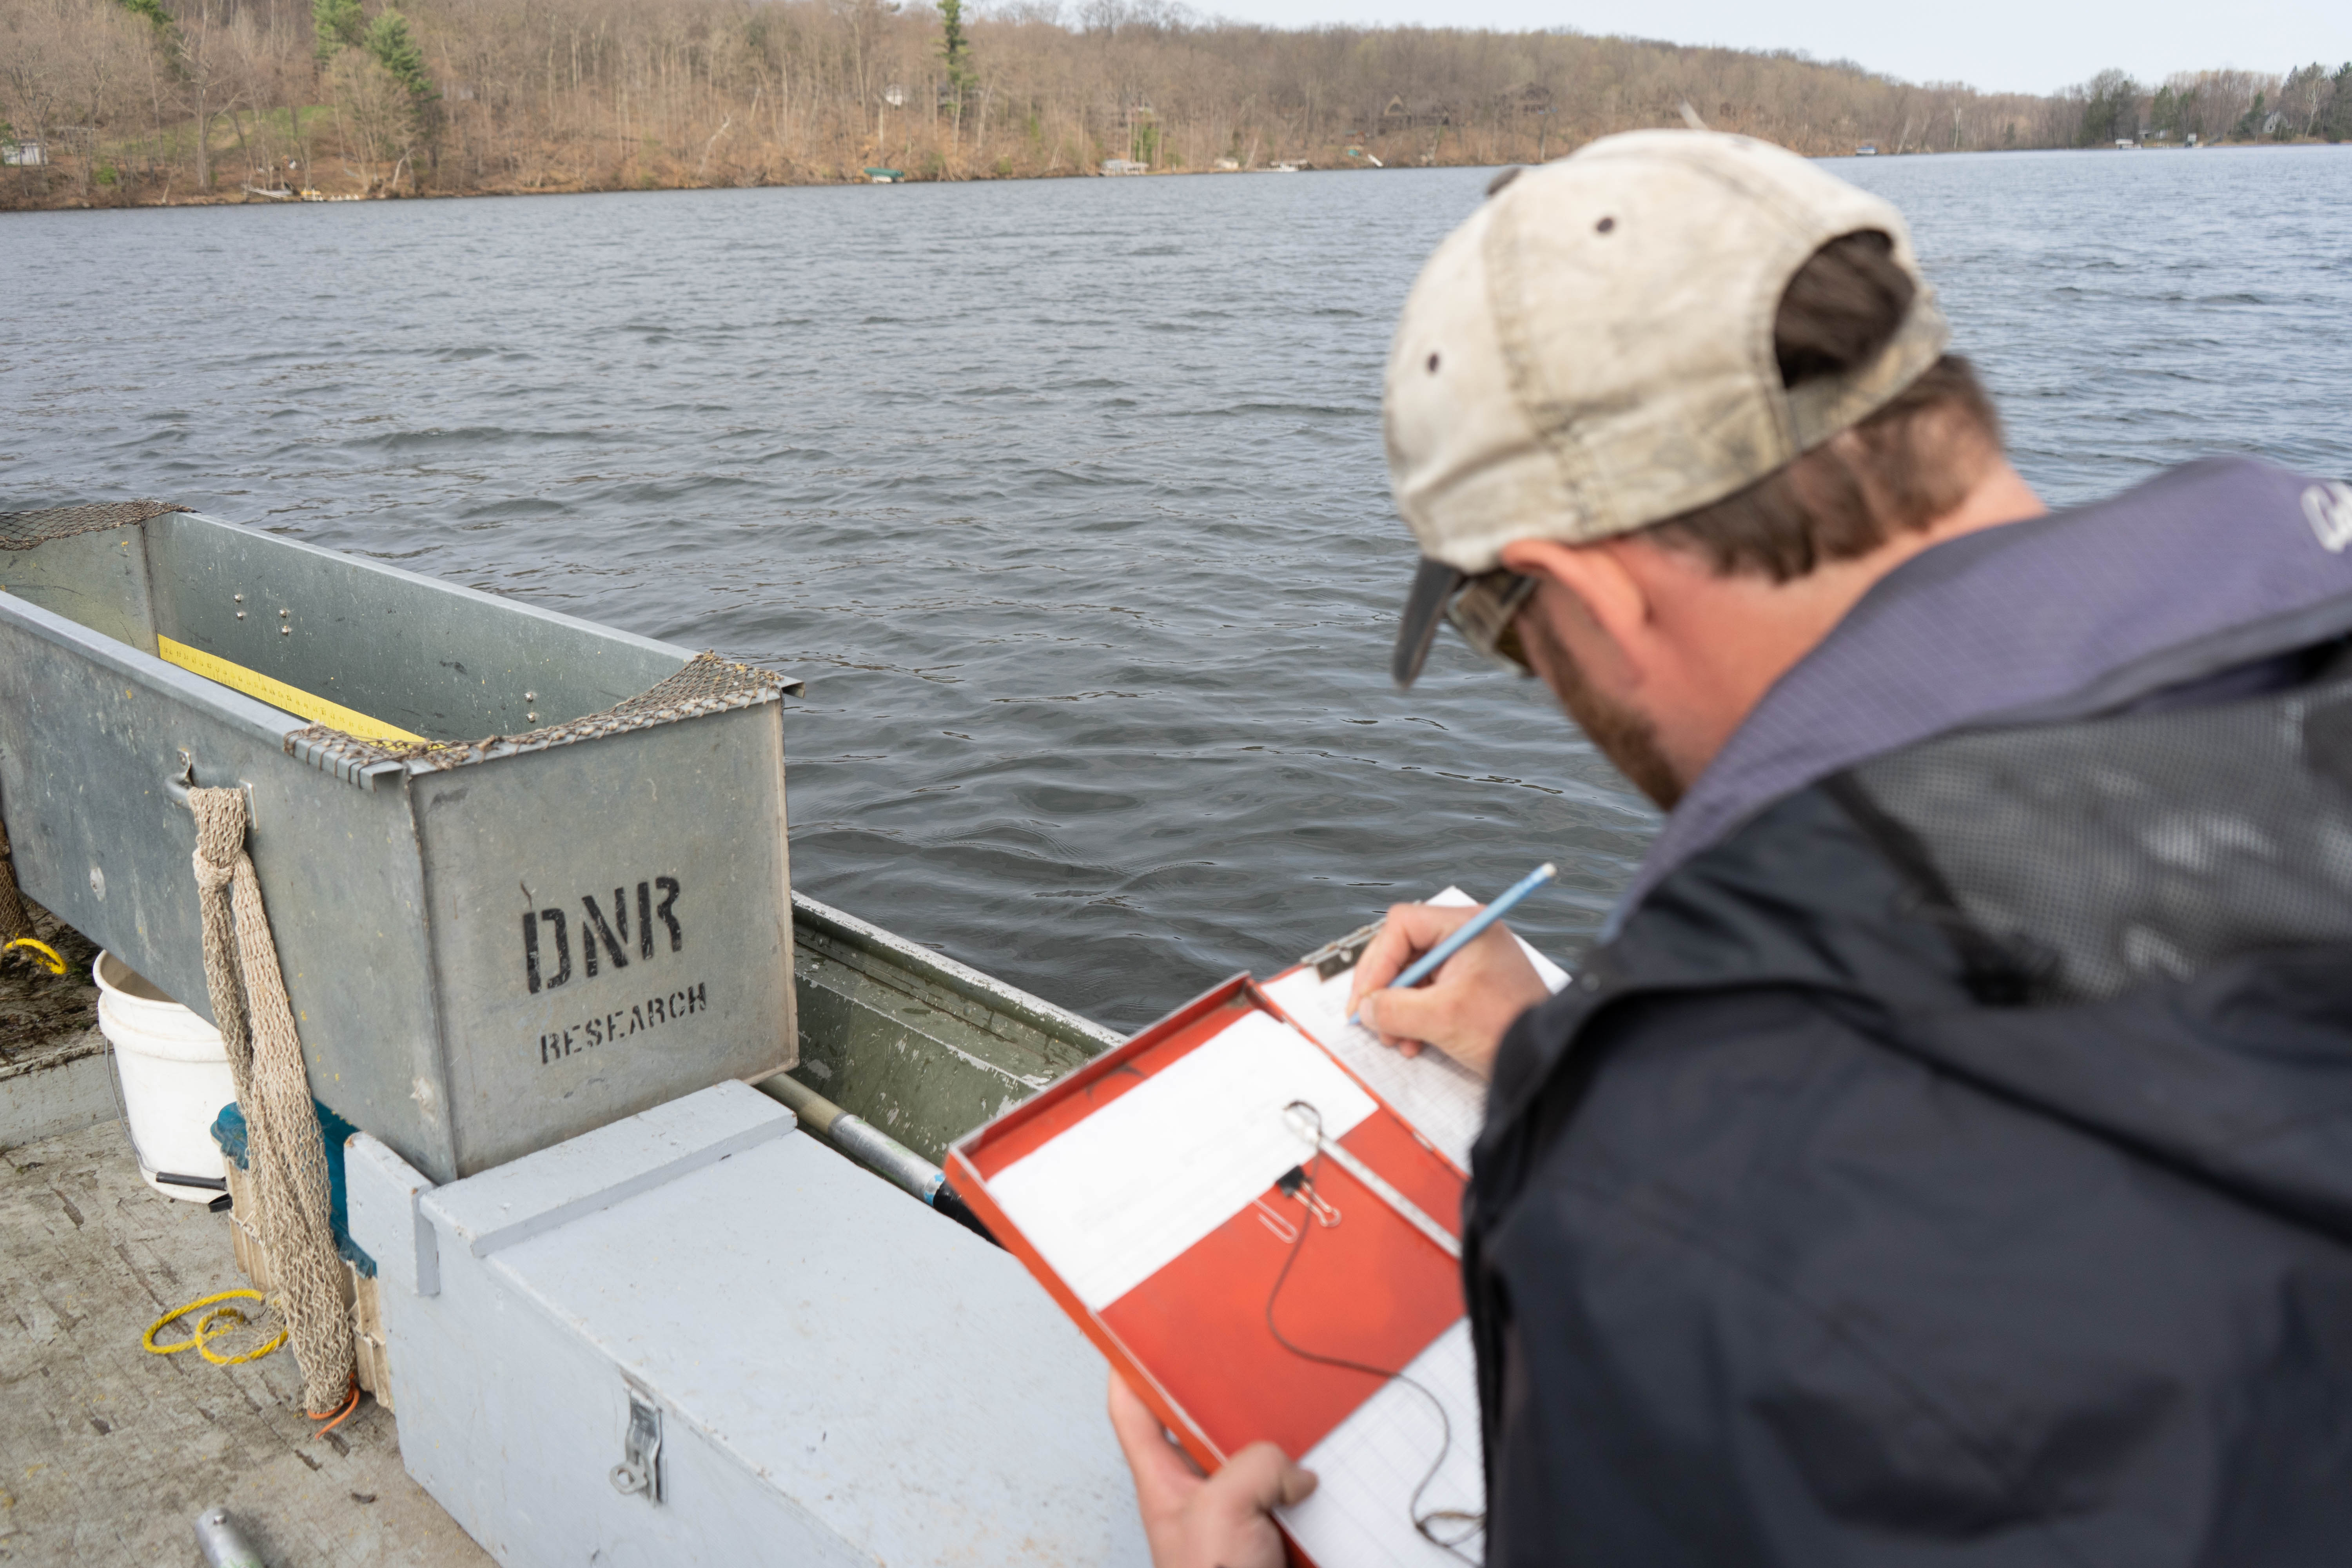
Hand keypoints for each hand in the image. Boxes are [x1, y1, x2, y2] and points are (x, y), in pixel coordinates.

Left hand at [1109, 1371, 1315, 1567]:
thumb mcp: (1221, 1512)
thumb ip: (1253, 1468)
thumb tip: (1292, 1467)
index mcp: (1163, 1480)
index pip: (1134, 1412)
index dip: (1131, 1370)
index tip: (1144, 1332)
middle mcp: (1197, 1489)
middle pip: (1203, 1422)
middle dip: (1225, 1392)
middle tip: (1245, 1354)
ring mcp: (1235, 1507)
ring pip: (1253, 1452)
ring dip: (1276, 1436)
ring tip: (1297, 1405)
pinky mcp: (1271, 1524)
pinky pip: (1288, 1484)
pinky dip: (1305, 1473)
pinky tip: (1324, 1457)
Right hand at [1347, 902, 1548, 1081]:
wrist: (1544, 1059)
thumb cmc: (1510, 1027)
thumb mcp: (1443, 1018)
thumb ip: (1395, 1009)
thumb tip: (1366, 1008)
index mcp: (1466, 927)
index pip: (1402, 926)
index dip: (1377, 961)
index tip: (1366, 996)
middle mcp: (1465, 938)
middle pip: (1402, 951)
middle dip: (1384, 989)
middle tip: (1369, 1016)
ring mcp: (1466, 962)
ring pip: (1410, 976)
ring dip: (1395, 1009)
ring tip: (1395, 1036)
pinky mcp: (1466, 987)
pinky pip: (1425, 994)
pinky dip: (1412, 1017)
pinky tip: (1412, 1041)